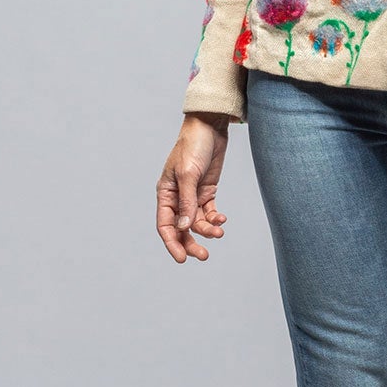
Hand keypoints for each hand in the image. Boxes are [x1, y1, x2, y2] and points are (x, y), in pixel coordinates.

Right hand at [156, 113, 230, 261]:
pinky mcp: (207, 191)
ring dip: (207, 230)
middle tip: (204, 255)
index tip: (183, 259)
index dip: (172, 243)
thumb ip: (187, 202)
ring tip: (219, 232)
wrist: (210, 127)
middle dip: (192, 243)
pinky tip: (222, 220)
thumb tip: (184, 227)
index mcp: (165, 193)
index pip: (165, 225)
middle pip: (182, 228)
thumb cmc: (193, 146)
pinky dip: (215, 219)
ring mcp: (192, 195)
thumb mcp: (188, 174)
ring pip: (197, 222)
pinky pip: (209, 212)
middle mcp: (177, 197)